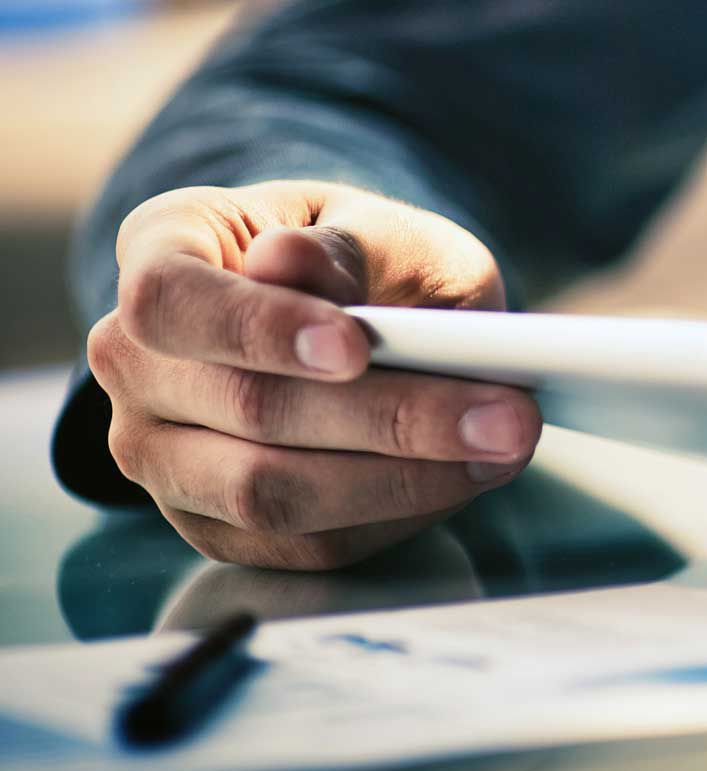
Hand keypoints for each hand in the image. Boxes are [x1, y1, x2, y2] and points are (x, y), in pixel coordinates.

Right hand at [83, 181, 539, 569]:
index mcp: (161, 252)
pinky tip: (464, 478)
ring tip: (505, 446)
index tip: (354, 346)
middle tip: (508, 414)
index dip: (258, 330)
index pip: (171, 301)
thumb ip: (344, 247)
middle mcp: (134, 359)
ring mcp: (160, 451)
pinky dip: (395, 516)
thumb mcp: (378, 227)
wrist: (362, 310)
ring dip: (402, 480)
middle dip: (389, 419)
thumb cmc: (365, 257)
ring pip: (269, 494)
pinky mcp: (214, 523)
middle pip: (244, 409)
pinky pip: (303, 544)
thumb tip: (287, 264)